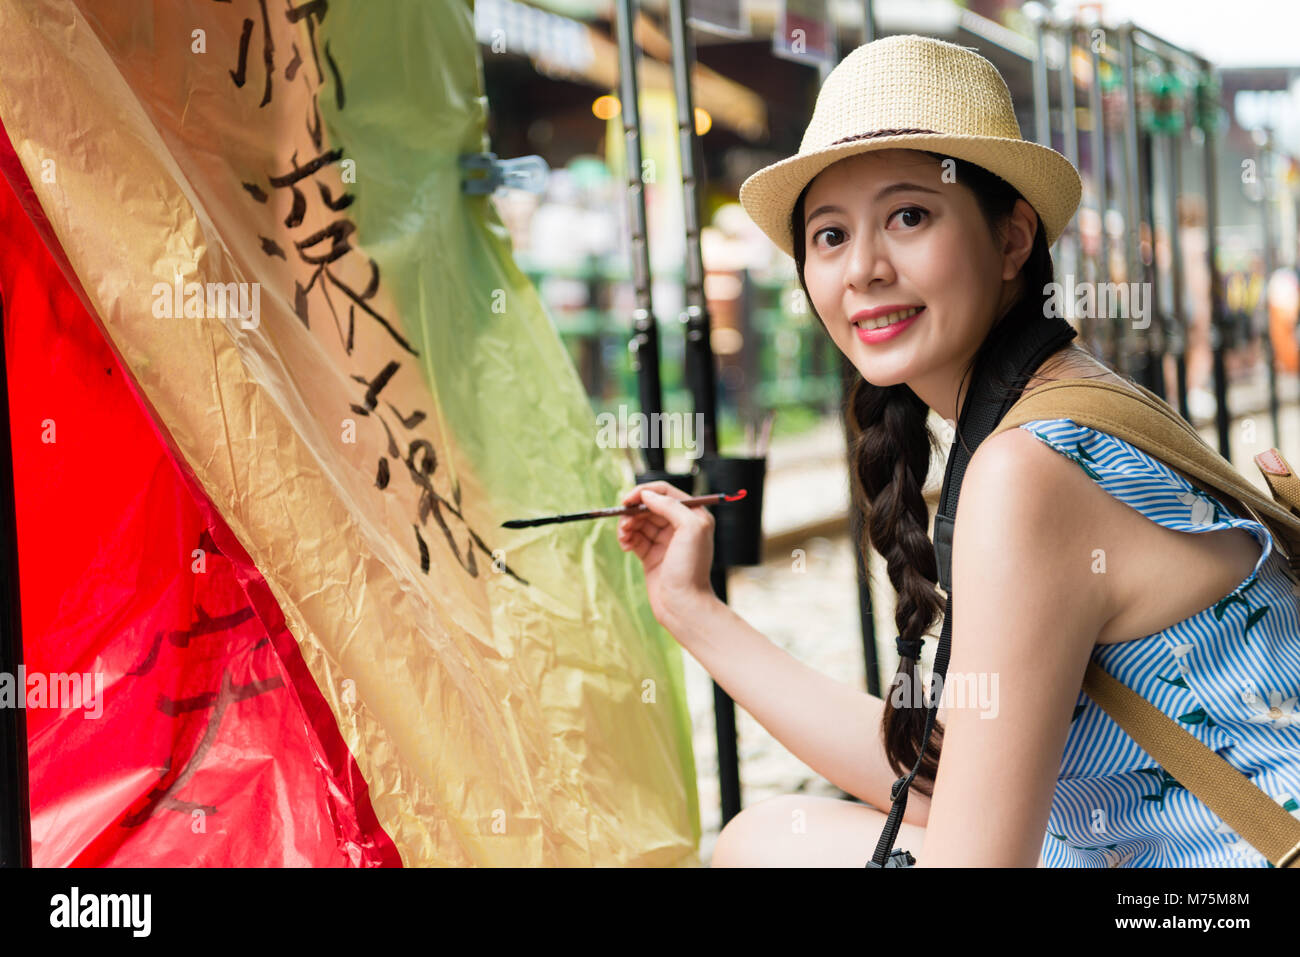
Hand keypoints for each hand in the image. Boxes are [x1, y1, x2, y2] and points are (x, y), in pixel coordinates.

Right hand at [616, 481, 716, 635]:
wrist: (683, 606)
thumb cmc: (690, 568)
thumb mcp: (689, 529)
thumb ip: (670, 506)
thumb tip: (646, 494)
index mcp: (694, 515)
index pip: (666, 492)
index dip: (645, 492)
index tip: (628, 500)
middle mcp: (680, 526)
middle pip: (650, 506)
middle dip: (634, 511)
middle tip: (624, 522)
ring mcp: (665, 541)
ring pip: (640, 522)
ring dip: (628, 525)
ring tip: (624, 536)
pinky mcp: (651, 555)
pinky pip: (635, 538)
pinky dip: (627, 538)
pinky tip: (625, 545)